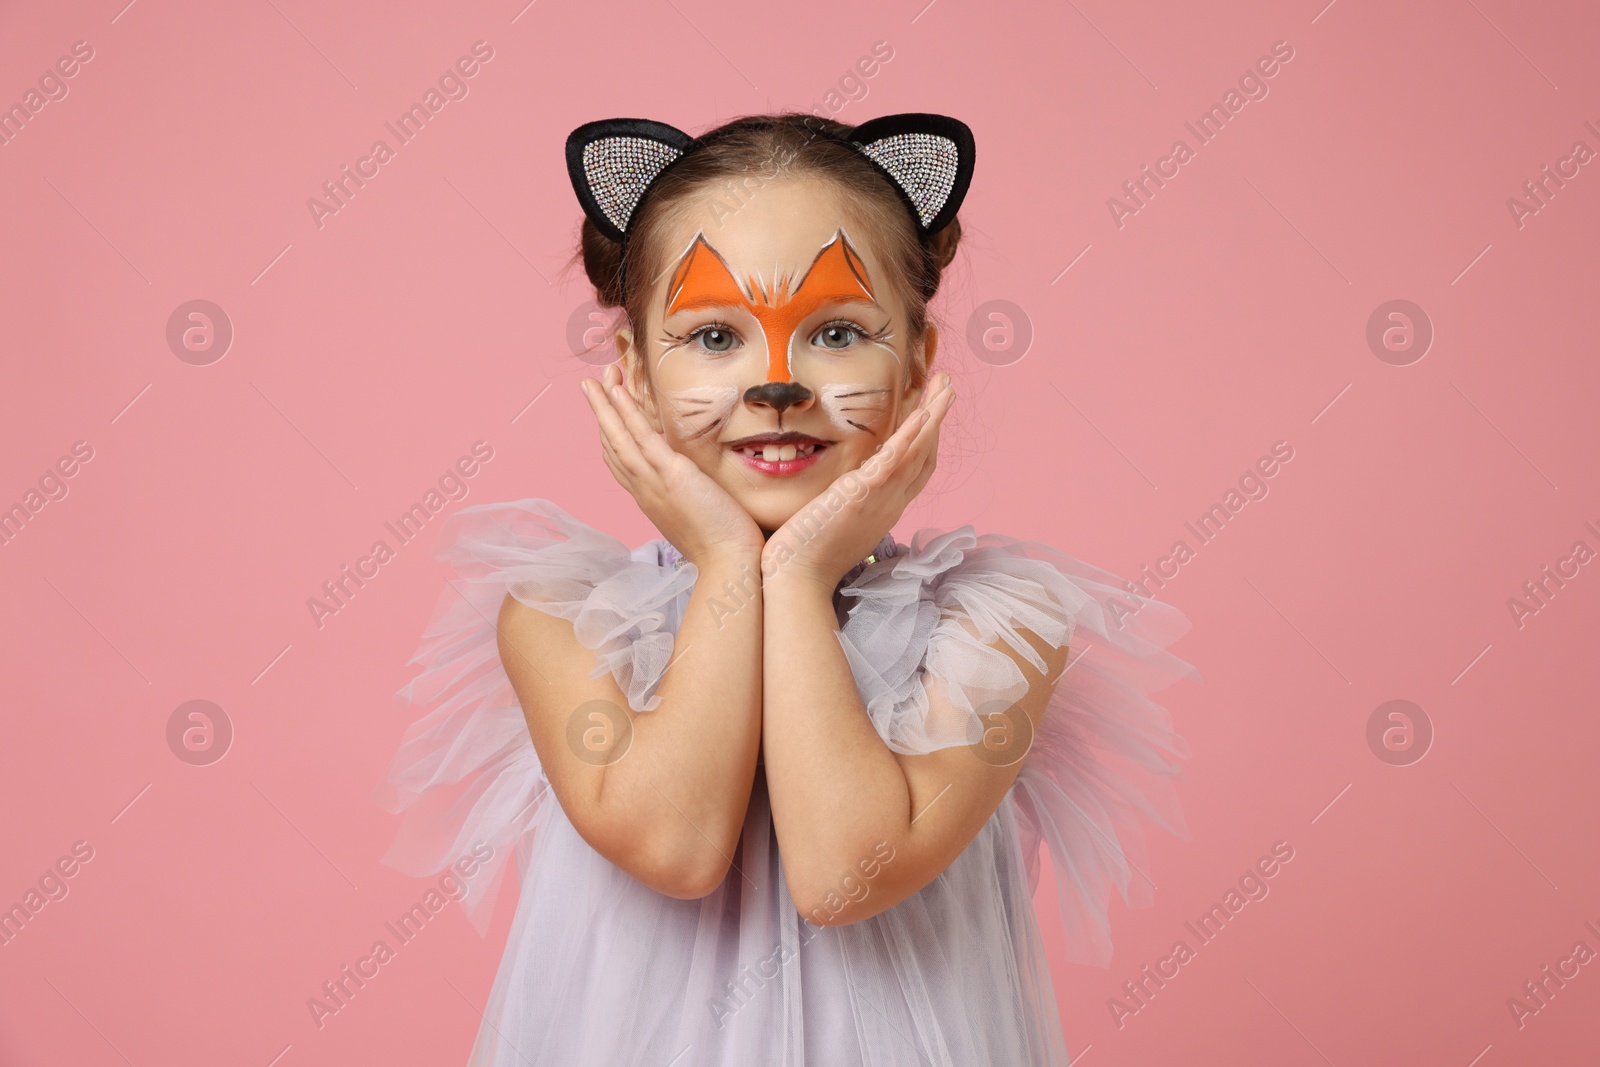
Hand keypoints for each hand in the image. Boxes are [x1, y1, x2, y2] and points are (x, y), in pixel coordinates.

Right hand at [580, 363, 765, 568]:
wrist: (730, 564)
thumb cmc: (722, 545)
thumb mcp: (697, 515)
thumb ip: (688, 497)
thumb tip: (693, 488)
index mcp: (649, 498)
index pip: (620, 461)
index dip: (610, 433)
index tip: (607, 411)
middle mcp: (644, 490)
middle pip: (612, 445)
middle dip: (600, 413)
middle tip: (591, 384)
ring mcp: (654, 483)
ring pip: (618, 438)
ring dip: (603, 405)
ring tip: (593, 379)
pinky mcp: (671, 477)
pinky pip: (641, 439)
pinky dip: (626, 414)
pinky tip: (616, 392)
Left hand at [762, 373, 953, 589]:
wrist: (795, 578)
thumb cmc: (806, 554)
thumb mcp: (835, 521)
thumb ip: (847, 501)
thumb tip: (841, 487)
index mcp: (884, 508)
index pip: (915, 469)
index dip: (927, 439)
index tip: (930, 412)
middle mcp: (891, 503)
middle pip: (926, 454)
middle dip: (938, 418)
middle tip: (948, 387)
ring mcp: (880, 498)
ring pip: (919, 452)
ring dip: (934, 416)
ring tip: (946, 386)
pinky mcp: (862, 494)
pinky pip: (895, 460)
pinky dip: (912, 434)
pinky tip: (924, 412)